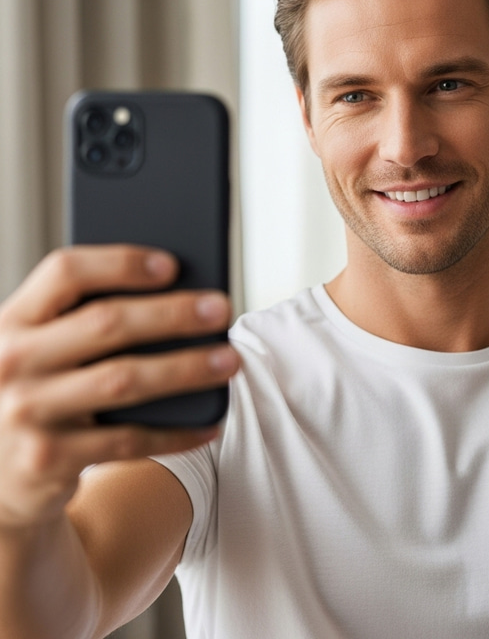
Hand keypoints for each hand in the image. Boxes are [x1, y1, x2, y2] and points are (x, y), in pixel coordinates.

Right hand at [0, 246, 238, 529]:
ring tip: (231, 360)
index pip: (65, 271)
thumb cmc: (39, 391)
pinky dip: (176, 432)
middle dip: (173, 314)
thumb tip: (181, 294)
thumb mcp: (41, 350)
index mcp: (11, 320)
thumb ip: (82, 321)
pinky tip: (211, 423)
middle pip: (107, 323)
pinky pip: (129, 440)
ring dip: (187, 368)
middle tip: (222, 308)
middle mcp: (10, 362)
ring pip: (125, 380)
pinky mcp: (47, 460)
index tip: (172, 264)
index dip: (121, 263)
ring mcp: (26, 412)